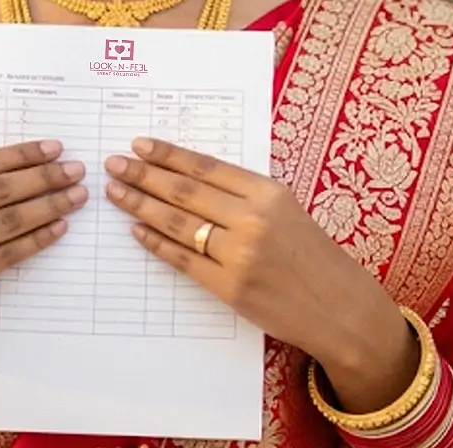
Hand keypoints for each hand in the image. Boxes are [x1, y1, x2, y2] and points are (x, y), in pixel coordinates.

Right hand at [0, 140, 86, 366]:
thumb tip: (10, 166)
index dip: (22, 154)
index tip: (54, 147)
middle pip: (1, 188)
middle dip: (45, 176)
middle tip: (75, 169)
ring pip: (9, 220)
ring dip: (49, 205)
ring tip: (75, 196)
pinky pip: (7, 255)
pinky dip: (37, 239)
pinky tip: (57, 228)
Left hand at [104, 138, 418, 412]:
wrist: (338, 307)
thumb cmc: (310, 252)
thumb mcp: (285, 207)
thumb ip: (243, 191)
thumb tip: (187, 173)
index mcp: (267, 191)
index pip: (205, 166)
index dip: (168, 154)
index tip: (139, 144)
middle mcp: (253, 218)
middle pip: (185, 191)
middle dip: (144, 175)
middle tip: (114, 164)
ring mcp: (240, 255)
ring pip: (178, 222)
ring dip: (141, 205)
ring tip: (117, 192)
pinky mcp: (230, 288)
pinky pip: (182, 260)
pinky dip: (156, 242)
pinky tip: (137, 229)